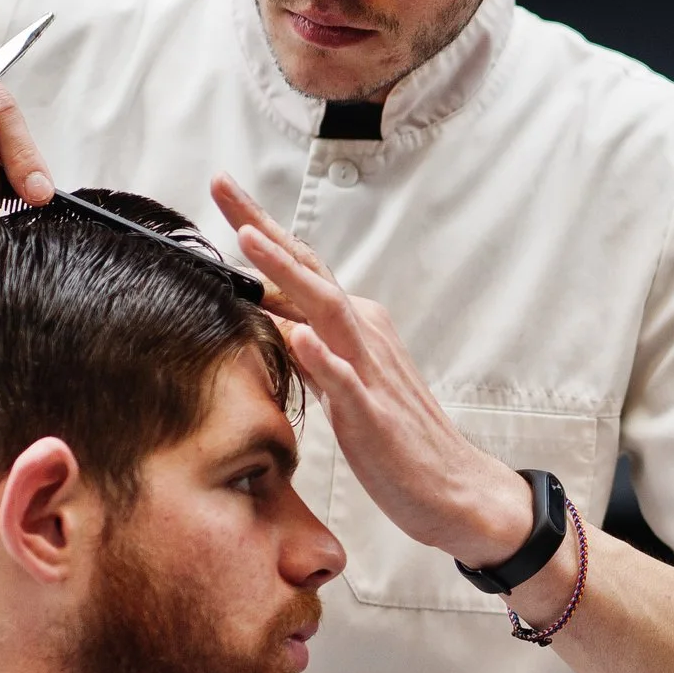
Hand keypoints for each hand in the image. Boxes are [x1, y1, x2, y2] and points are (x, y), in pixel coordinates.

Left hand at [211, 172, 534, 564]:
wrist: (452, 488)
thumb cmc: (396, 438)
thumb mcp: (342, 385)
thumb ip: (309, 349)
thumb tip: (270, 318)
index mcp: (354, 326)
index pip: (301, 268)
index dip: (260, 229)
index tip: (222, 188)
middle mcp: (364, 335)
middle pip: (308, 271)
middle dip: (262, 228)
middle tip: (221, 185)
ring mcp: (371, 372)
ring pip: (327, 310)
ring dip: (287, 273)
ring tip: (247, 241)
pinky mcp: (375, 414)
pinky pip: (347, 382)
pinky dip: (323, 357)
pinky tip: (300, 337)